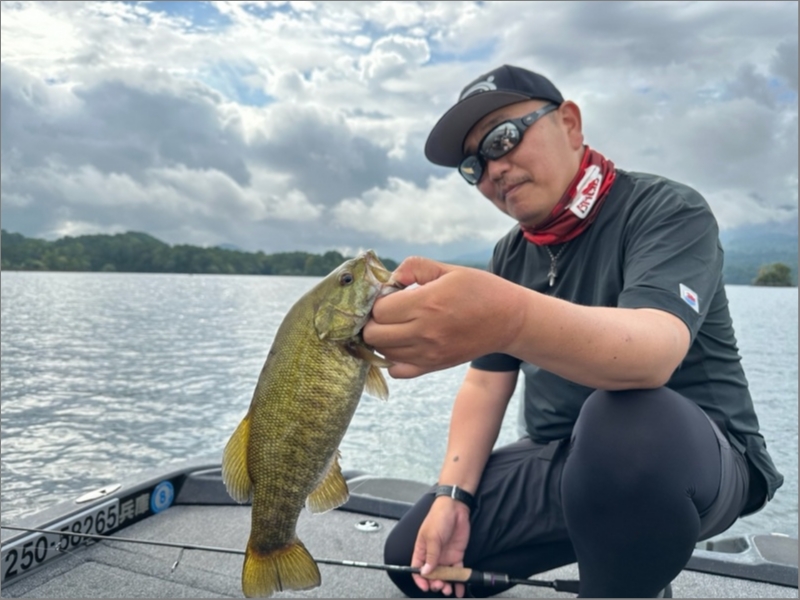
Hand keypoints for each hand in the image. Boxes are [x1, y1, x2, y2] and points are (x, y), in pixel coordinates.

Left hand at [364, 257, 524, 377]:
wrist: (509, 321)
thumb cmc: (480, 290)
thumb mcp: (449, 269)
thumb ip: (416, 267)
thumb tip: (391, 278)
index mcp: (427, 303)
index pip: (378, 310)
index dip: (378, 301)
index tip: (389, 295)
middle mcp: (425, 331)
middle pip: (373, 335)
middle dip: (372, 321)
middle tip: (386, 311)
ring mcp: (428, 353)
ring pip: (382, 353)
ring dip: (381, 338)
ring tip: (395, 325)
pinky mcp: (434, 366)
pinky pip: (397, 371)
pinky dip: (392, 359)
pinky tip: (401, 344)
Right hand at [412, 498, 471, 597]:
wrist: (456, 508)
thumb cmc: (439, 517)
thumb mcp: (432, 537)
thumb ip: (430, 556)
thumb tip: (425, 572)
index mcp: (422, 550)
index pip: (417, 569)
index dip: (420, 579)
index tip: (425, 586)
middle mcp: (432, 555)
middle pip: (431, 575)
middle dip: (434, 583)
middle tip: (440, 585)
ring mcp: (445, 556)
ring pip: (444, 576)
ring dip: (446, 584)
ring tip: (449, 589)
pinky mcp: (456, 555)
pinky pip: (457, 571)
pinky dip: (459, 581)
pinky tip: (459, 589)